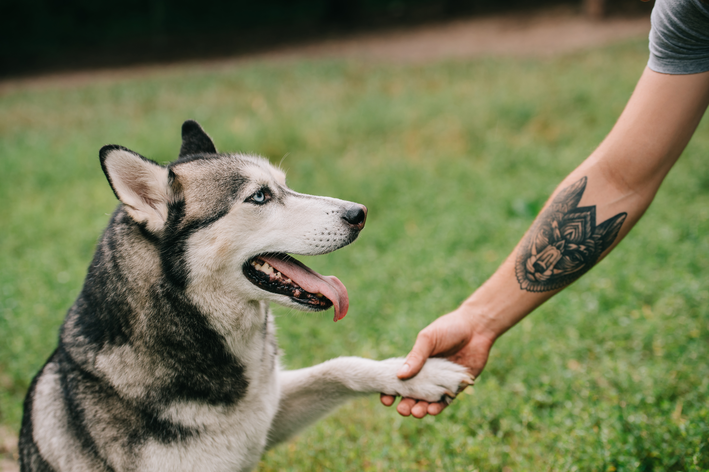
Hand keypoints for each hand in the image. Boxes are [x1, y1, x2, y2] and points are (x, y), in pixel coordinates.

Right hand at [380, 306, 495, 417]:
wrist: (476, 327)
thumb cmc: (449, 328)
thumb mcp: (428, 339)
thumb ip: (415, 357)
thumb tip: (399, 375)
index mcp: (416, 363)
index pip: (400, 380)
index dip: (391, 391)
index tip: (386, 400)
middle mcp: (427, 375)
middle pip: (413, 395)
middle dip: (406, 404)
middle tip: (402, 410)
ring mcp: (442, 382)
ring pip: (428, 401)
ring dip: (421, 408)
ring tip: (416, 412)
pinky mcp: (457, 387)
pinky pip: (446, 401)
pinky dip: (438, 407)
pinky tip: (432, 410)